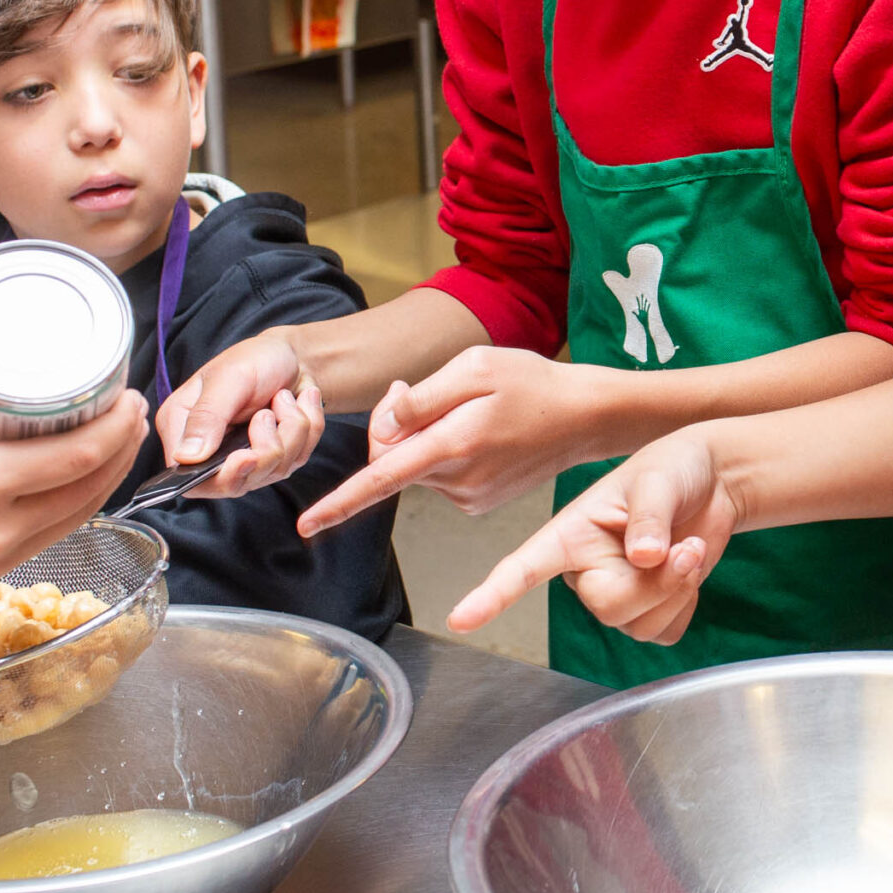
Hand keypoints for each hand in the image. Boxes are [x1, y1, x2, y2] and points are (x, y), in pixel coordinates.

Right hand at [0, 326, 147, 607]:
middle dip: (123, 446)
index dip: (118, 426)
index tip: (130, 395)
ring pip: (79, 517)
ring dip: (110, 479)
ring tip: (119, 441)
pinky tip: (86, 483)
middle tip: (131, 409)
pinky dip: (78, 507)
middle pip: (91, 487)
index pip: (79, 455)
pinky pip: (53, 537)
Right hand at [154, 330, 322, 497]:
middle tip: (269, 413)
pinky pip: (300, 458)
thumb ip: (206, 416)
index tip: (246, 456)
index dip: (221, 477)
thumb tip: (186, 457)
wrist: (292, 356)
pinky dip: (308, 427)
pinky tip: (299, 403)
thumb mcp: (228, 378)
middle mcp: (210, 454)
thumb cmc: (252, 360)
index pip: (190, 478)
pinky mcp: (275, 460)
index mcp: (183, 432)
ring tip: (283, 397)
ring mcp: (245, 461)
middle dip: (266, 450)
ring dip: (291, 429)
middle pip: (237, 484)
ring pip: (275, 470)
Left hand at [298, 347, 605, 535]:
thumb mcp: (474, 368)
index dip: (339, 503)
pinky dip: (446, 454)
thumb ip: (421, 398)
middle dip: (395, 428)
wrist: (586, 417)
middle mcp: (457, 481)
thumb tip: (384, 424)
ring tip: (469, 412)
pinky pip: (440, 477)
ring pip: (417, 467)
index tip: (307, 524)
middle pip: (394, 460)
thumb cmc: (532, 383)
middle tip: (424, 392)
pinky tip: (482, 434)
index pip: (381, 478)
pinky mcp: (478, 503)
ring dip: (425, 440)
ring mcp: (469, 497)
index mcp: (452, 445)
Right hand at [447, 428, 737, 642]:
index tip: (460, 619)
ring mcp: (616, 591)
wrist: (714, 481)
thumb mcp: (658, 480)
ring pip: (636, 625)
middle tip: (684, 548)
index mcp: (571, 533)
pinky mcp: (648, 608)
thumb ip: (649, 516)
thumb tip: (645, 557)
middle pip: (608, 607)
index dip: (492, 595)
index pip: (523, 567)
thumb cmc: (674, 468)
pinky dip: (685, 606)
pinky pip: (662, 634)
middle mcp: (585, 568)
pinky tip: (689, 570)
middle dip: (655, 584)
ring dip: (676, 590)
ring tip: (691, 548)